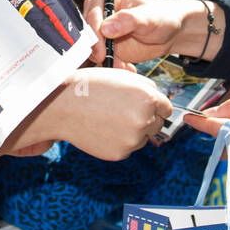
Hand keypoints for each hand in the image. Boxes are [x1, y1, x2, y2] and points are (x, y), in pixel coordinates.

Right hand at [20, 68, 172, 160]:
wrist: (63, 107)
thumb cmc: (91, 87)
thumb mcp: (122, 76)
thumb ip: (146, 87)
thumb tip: (159, 101)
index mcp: (147, 98)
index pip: (167, 108)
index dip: (155, 105)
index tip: (144, 105)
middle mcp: (144, 120)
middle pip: (158, 124)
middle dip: (147, 118)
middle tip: (124, 110)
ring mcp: (132, 139)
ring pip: (144, 137)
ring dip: (133, 130)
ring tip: (110, 118)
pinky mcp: (120, 153)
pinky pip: (129, 147)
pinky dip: (120, 140)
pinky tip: (104, 129)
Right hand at [82, 0, 203, 64]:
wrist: (170, 33)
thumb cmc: (161, 17)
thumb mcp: (149, 17)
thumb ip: (129, 20)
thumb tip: (105, 28)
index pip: (93, 14)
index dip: (94, 33)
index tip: (102, 49)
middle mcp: (100, 11)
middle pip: (87, 31)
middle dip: (95, 49)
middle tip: (107, 60)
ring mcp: (102, 30)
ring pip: (91, 47)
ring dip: (104, 60)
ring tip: (123, 66)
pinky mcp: (105, 46)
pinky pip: (101, 58)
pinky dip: (112, 66)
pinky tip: (128, 68)